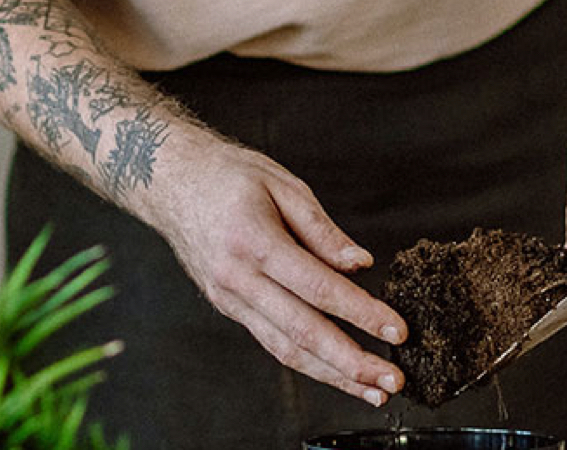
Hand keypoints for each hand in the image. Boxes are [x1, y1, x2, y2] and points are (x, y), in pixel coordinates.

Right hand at [136, 134, 408, 405]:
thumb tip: (361, 265)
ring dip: (333, 375)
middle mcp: (238, 278)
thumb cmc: (228, 176)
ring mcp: (229, 298)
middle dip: (352, 362)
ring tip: (372, 391)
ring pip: (285, 349)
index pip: (318, 288)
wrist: (169, 182)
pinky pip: (271, 341)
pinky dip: (307, 362)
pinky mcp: (228, 307)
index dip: (361, 313)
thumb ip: (322, 230)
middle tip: (392, 381)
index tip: (397, 331)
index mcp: (254, 241)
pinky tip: (337, 372)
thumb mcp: (282, 184)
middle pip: (302, 332)